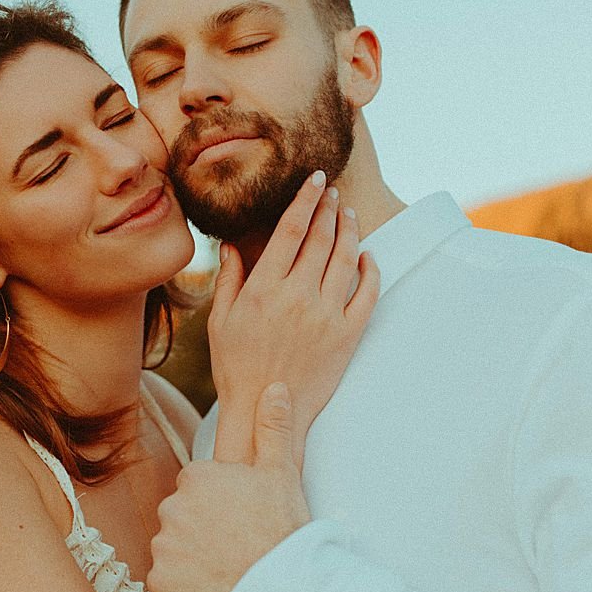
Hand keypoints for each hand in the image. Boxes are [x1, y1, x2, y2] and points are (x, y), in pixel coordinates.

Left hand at [149, 382, 310, 591]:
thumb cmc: (283, 531)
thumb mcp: (282, 474)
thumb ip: (273, 428)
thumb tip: (274, 387)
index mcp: (197, 477)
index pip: (198, 487)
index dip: (221, 504)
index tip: (241, 520)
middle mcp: (172, 506)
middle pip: (181, 515)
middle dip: (201, 528)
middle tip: (234, 546)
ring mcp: (163, 545)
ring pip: (172, 547)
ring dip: (190, 557)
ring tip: (224, 569)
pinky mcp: (159, 581)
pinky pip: (166, 581)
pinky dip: (182, 587)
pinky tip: (209, 588)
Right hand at [208, 170, 378, 465]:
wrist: (265, 410)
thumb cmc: (236, 367)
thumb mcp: (220, 321)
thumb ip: (228, 279)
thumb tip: (230, 244)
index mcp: (264, 288)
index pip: (291, 229)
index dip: (305, 199)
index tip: (315, 180)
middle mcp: (298, 296)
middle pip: (321, 237)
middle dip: (328, 207)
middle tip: (332, 190)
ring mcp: (326, 315)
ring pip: (346, 258)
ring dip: (349, 230)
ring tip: (348, 214)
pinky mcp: (348, 335)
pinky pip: (368, 293)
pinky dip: (371, 269)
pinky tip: (367, 256)